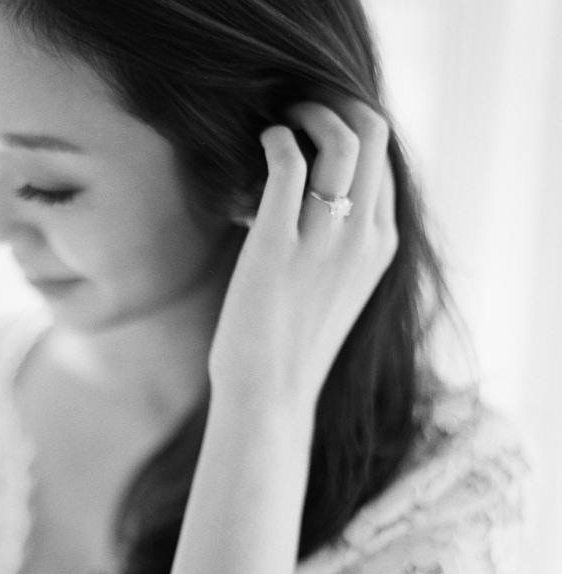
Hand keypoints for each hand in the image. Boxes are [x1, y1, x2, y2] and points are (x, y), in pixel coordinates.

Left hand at [208, 98, 397, 421]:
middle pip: (373, 131)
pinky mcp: (278, 247)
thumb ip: (335, 242)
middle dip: (334, 103)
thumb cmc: (289, 349)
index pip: (383, 159)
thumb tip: (307, 194)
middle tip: (298, 109)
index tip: (316, 130)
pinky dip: (275, 138)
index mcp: (381, 246)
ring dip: (308, 112)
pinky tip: (262, 144)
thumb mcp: (333, 290)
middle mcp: (363, 238)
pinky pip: (288, 163)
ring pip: (340, 137)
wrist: (268, 399)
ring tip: (280, 119)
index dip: (350, 129)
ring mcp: (325, 243)